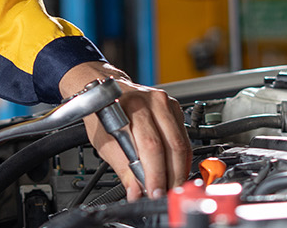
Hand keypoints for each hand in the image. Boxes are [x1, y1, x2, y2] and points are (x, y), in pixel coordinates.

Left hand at [60, 62, 190, 199]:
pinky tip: (176, 172)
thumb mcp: (104, 142)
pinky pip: (184, 138)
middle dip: (170, 176)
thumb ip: (122, 169)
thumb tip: (136, 193)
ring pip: (181, 143)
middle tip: (165, 194)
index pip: (150, 146)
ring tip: (171, 187)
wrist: (104, 90)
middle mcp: (151, 102)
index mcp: (131, 108)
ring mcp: (165, 103)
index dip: (155, 174)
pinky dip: (181, 159)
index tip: (154, 192)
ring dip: (179, 170)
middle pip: (171, 146)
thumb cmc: (102, 114)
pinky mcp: (174, 108)